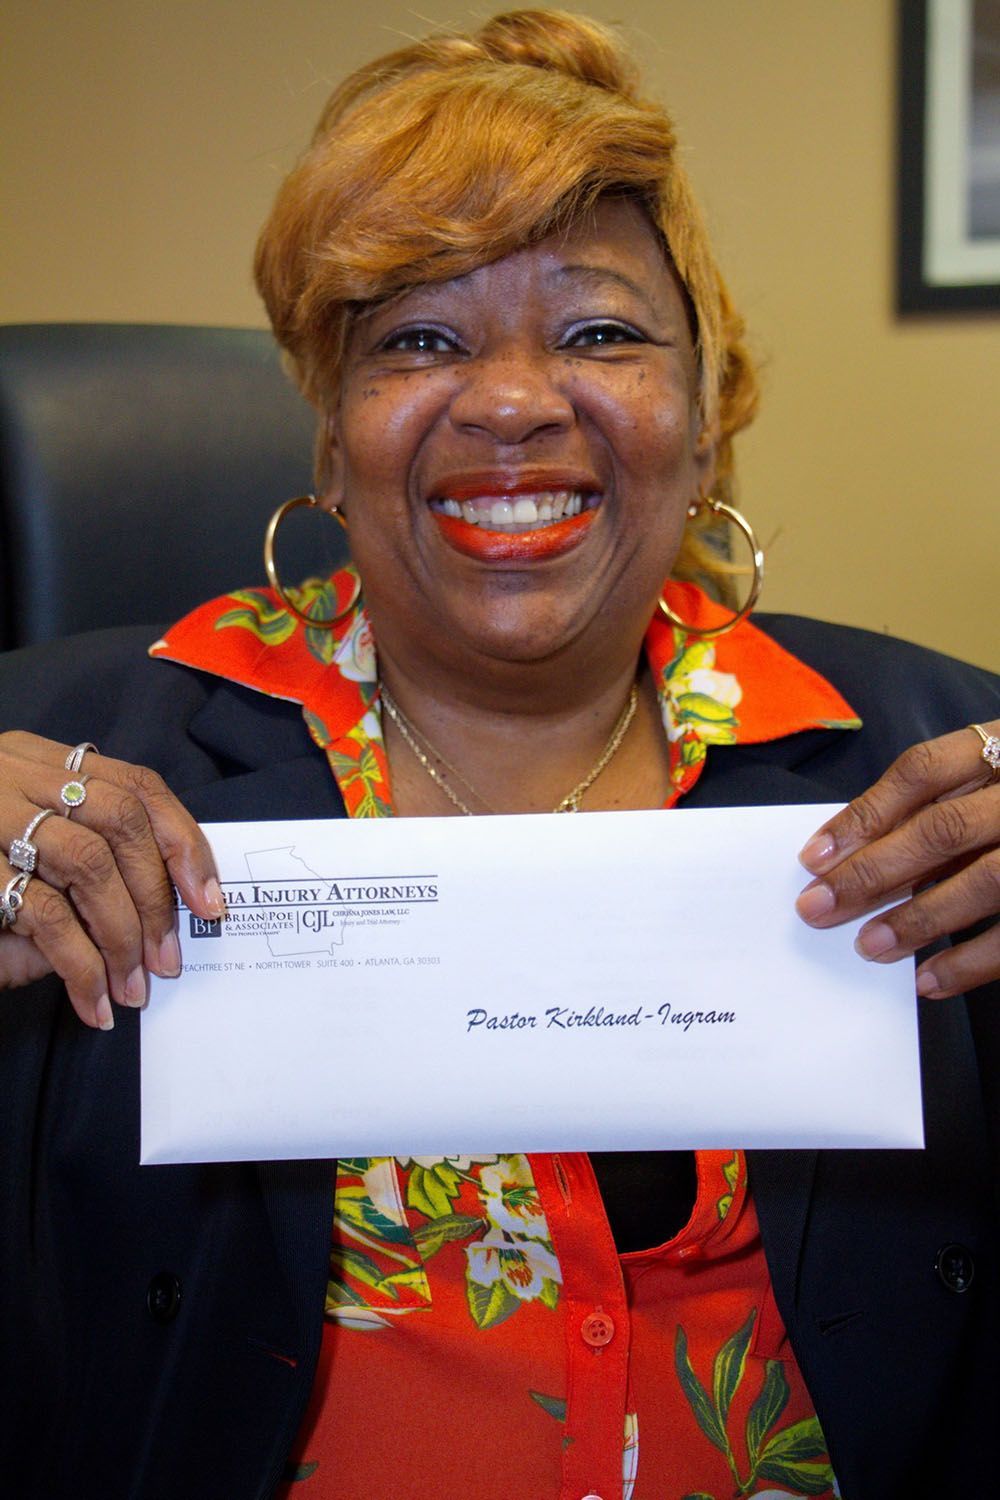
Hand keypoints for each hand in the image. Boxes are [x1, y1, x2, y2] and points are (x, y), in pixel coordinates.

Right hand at [0, 734, 223, 1028]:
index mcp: (36, 761)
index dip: (183, 839)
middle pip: (120, 819)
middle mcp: (12, 775)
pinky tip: (93, 1003)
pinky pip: (45, 915)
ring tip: (133, 987)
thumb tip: (161, 909)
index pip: (135, 784)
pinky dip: (81, 966)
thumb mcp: (23, 854)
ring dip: (123, 933)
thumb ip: (83, 861)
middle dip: (158, 893)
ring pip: (88, 863)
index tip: (208, 899)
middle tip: (170, 957)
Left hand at [795, 720, 999, 998]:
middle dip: (874, 871)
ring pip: (986, 880)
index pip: (923, 772)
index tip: (814, 856)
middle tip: (818, 908)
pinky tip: (930, 979)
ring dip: (921, 918)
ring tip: (869, 947)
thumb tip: (857, 850)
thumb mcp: (996, 770)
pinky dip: (974, 959)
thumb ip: (945, 800)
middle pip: (944, 828)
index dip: (864, 813)